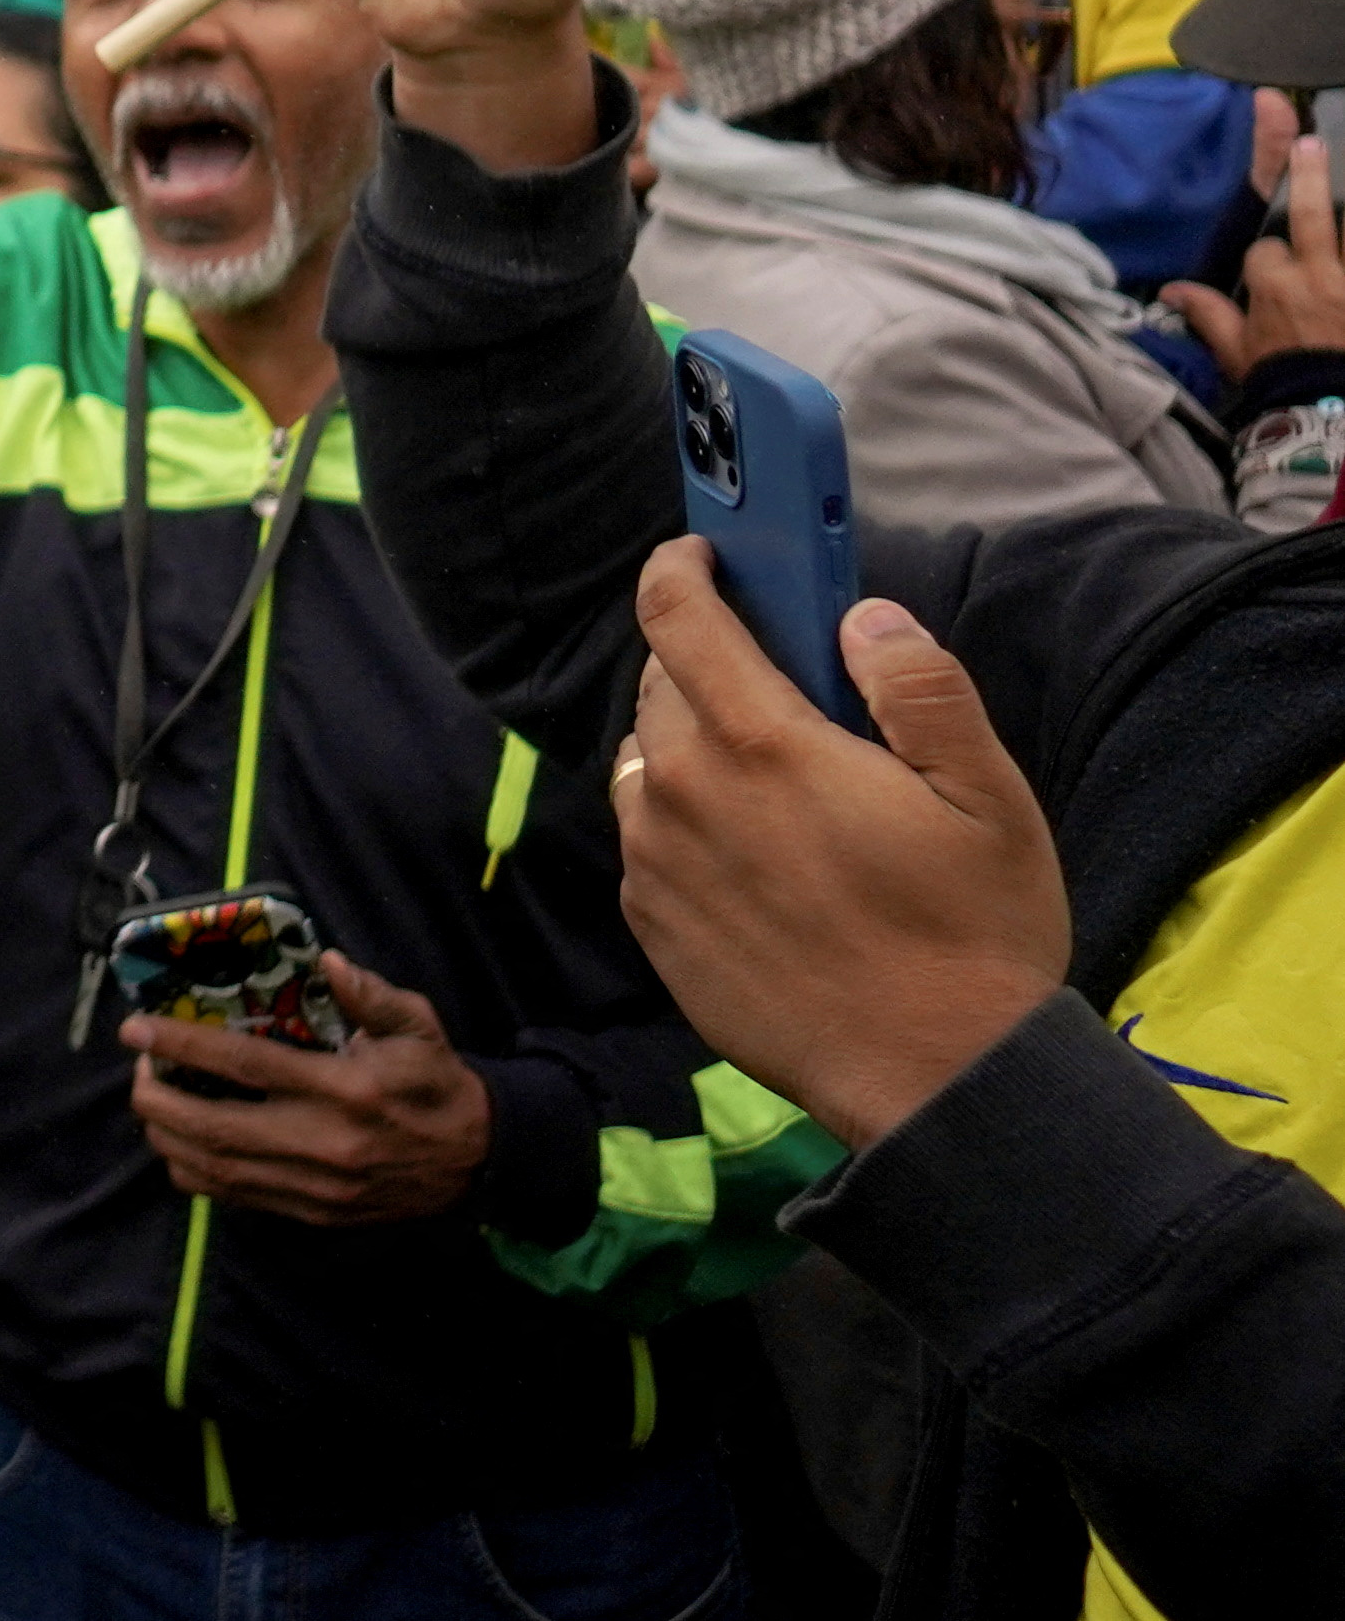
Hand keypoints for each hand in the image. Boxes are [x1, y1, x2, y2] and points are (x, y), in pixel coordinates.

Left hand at [121, 954, 493, 1225]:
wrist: (478, 1160)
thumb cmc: (437, 1084)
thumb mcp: (416, 1028)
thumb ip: (370, 995)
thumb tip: (327, 961)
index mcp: (344, 1089)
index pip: (244, 1066)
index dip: (182, 1046)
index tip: (137, 1029)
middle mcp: (322, 1143)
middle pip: (212, 1129)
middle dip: (157, 1100)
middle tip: (137, 1070)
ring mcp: (315, 1186)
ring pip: (215, 1171)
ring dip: (168, 1139)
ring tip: (154, 1104)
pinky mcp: (313, 1213)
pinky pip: (236, 1198)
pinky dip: (197, 1173)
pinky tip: (185, 1143)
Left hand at [612, 541, 1067, 1147]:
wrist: (935, 1080)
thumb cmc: (973, 934)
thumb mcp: (986, 796)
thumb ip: (918, 687)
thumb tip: (861, 616)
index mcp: (761, 745)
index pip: (677, 616)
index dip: (682, 568)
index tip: (703, 555)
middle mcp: (683, 793)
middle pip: (662, 685)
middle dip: (708, 663)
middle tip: (778, 682)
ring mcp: (657, 862)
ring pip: (648, 762)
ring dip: (693, 745)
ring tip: (774, 776)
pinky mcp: (651, 923)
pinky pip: (649, 838)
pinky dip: (685, 821)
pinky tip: (757, 854)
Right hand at [1170, 104, 1344, 375]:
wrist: (1326, 413)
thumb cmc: (1279, 379)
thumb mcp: (1235, 350)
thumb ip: (1209, 314)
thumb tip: (1172, 289)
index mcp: (1274, 287)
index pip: (1267, 251)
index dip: (1269, 260)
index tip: (1274, 272)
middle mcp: (1316, 277)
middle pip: (1311, 216)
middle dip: (1307, 177)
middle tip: (1307, 141)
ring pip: (1343, 233)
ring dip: (1339, 213)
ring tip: (1327, 168)